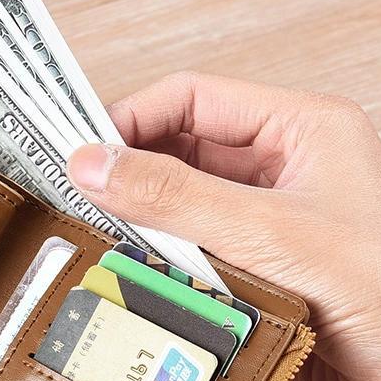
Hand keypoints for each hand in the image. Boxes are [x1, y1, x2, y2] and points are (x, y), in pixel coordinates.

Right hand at [68, 72, 380, 380]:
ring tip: (105, 241)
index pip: (194, 100)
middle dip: (132, 175)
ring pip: (181, 211)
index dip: (133, 118)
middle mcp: (282, 175)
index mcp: (300, 133)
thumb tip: (97, 164)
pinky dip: (162, 268)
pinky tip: (140, 280)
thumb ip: (177, 196)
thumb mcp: (271, 232)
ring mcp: (268, 229)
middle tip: (80, 199)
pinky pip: (192, 260)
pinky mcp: (257, 278)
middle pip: (182, 154)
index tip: (82, 151)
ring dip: (145, 227)